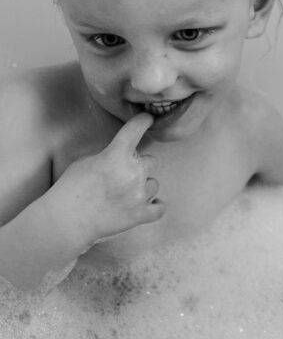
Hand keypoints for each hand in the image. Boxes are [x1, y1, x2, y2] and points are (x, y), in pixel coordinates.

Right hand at [45, 113, 165, 247]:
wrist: (65, 221)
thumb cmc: (70, 189)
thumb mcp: (86, 161)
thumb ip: (109, 156)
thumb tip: (121, 157)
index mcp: (116, 155)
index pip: (135, 130)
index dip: (143, 121)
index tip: (148, 118)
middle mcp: (133, 172)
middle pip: (151, 161)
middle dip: (139, 166)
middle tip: (122, 176)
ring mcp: (139, 194)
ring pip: (154, 184)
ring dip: (144, 186)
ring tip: (125, 194)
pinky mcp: (140, 214)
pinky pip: (160, 208)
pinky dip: (155, 205)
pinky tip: (148, 203)